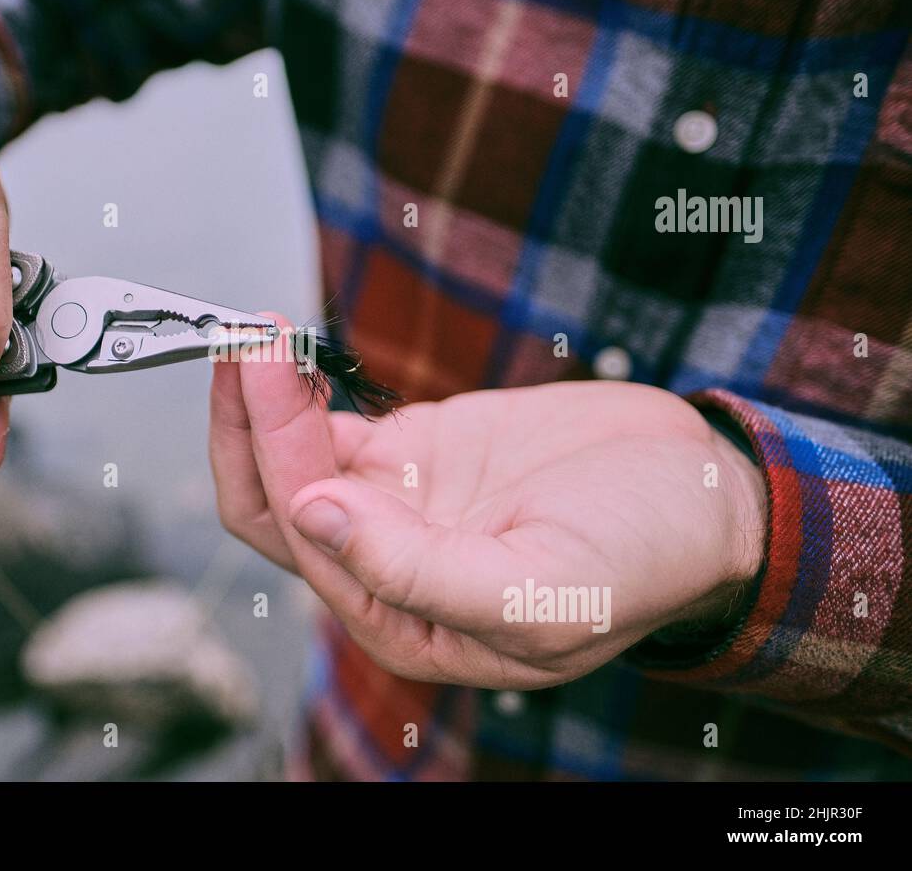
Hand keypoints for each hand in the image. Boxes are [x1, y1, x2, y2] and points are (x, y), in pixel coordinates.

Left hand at [209, 320, 766, 689]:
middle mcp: (383, 568)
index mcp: (404, 620)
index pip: (304, 541)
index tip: (269, 372)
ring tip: (259, 330)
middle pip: (277, 500)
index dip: (274, 455)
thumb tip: (313, 517)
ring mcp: (395, 506)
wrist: (704, 493)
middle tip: (247, 339)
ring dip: (267, 399)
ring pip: (294, 460)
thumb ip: (417, 570)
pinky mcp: (414, 454)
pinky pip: (332, 428)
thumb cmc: (643, 557)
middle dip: (250, 422)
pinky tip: (291, 352)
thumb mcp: (541, 591)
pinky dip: (303, 391)